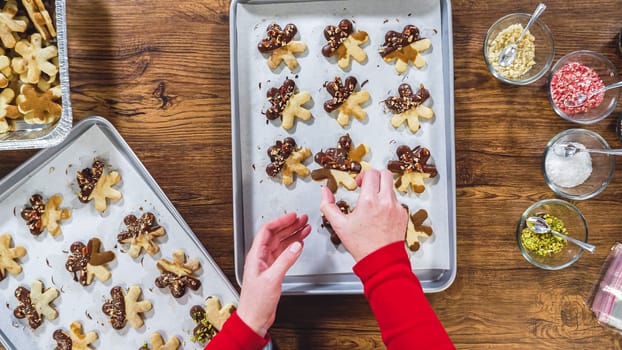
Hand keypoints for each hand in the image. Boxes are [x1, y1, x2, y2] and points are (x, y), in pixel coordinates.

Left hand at [236, 212, 310, 336]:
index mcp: (255, 255)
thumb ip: (285, 260)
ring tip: (304, 227)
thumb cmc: (256, 302)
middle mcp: (260, 257)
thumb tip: (296, 245)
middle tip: (302, 219)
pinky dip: (293, 246)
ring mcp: (267, 263)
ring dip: (293, 234)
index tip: (292, 216)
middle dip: (289, 225)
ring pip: (281, 243)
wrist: (254, 318)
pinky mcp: (273, 271)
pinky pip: (284, 253)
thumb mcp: (272, 279)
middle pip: (275, 235)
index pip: (267, 231)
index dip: (280, 221)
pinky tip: (300, 242)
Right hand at [320, 169, 407, 261]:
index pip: (371, 173)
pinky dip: (389, 202)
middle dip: (375, 176)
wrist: (381, 261)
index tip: (359, 184)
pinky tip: (380, 214)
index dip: (363, 175)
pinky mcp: (403, 214)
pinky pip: (396, 201)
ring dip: (382, 189)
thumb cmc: (361, 245)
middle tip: (368, 186)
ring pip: (391, 187)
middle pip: (385, 173)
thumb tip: (324, 191)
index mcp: (369, 200)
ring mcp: (397, 207)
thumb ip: (328, 205)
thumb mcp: (339, 225)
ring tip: (373, 203)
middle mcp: (385, 201)